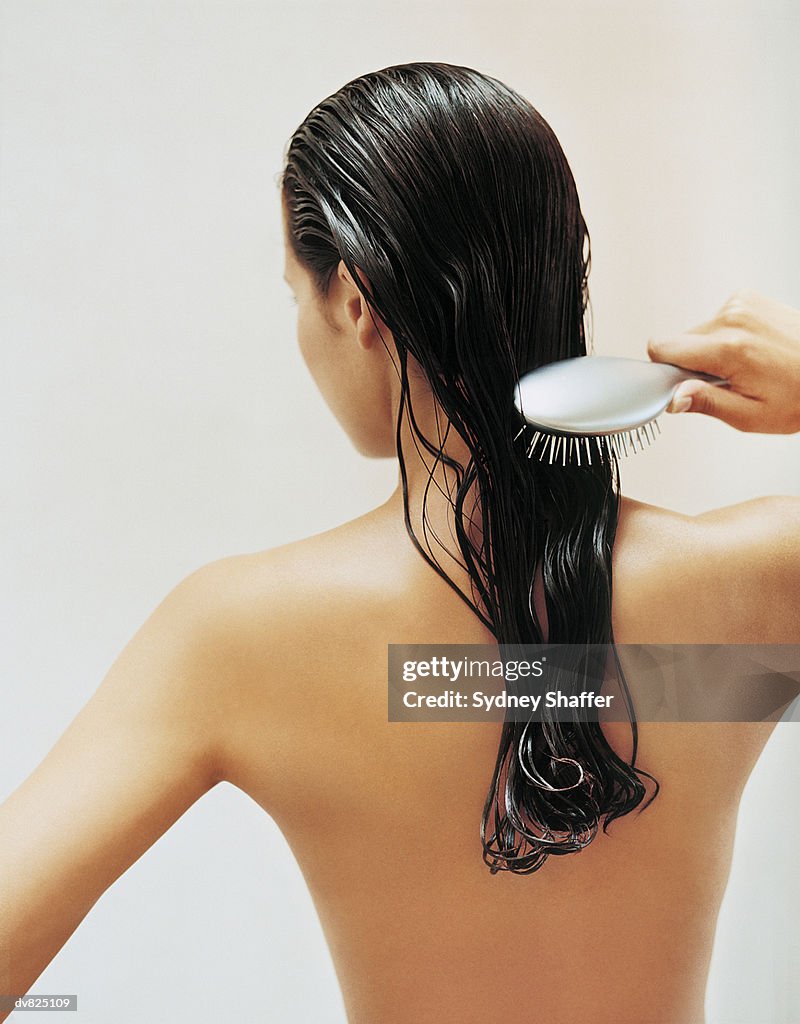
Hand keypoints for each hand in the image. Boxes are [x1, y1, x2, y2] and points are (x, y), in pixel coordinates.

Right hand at [646, 289, 799, 433]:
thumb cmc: (799, 395)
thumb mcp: (750, 414)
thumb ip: (707, 403)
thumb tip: (673, 398)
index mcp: (729, 348)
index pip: (662, 348)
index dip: (666, 371)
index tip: (686, 384)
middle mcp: (733, 318)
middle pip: (680, 342)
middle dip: (694, 364)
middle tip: (727, 380)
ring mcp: (741, 304)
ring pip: (697, 333)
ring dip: (711, 351)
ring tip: (744, 366)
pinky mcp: (747, 298)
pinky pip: (716, 321)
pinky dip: (725, 337)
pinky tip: (749, 350)